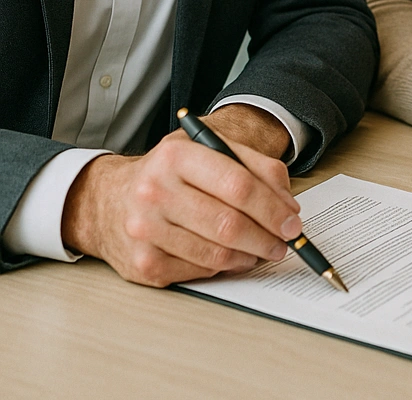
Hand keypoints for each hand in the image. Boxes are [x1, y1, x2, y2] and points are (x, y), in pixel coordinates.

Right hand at [61, 116, 301, 287]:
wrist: (108, 200)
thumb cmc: (169, 174)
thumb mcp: (209, 150)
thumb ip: (254, 167)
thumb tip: (287, 206)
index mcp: (176, 155)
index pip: (238, 183)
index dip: (272, 207)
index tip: (292, 221)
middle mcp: (155, 191)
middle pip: (229, 223)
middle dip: (267, 236)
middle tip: (285, 241)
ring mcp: (145, 231)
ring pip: (217, 252)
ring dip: (250, 254)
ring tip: (263, 248)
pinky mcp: (143, 264)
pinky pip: (200, 270)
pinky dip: (224, 266)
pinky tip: (232, 255)